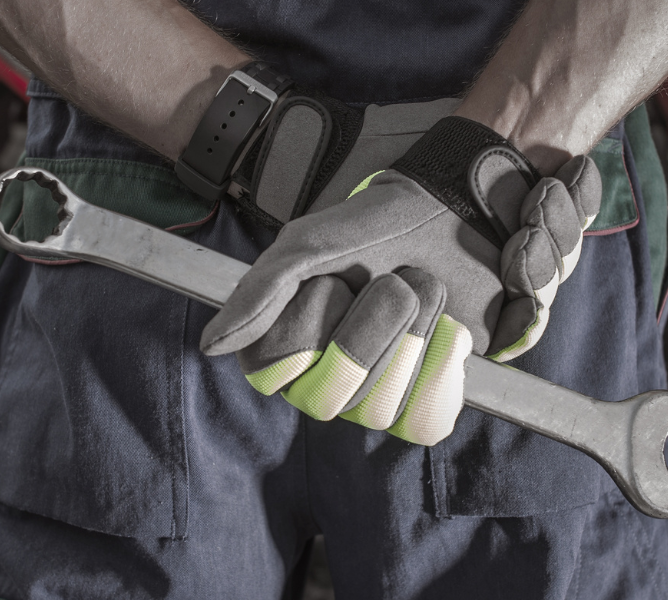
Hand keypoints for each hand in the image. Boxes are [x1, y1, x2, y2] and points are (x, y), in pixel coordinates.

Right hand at [203, 117, 600, 444]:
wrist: (455, 217)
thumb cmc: (377, 228)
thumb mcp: (311, 245)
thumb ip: (259, 291)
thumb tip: (212, 345)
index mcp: (283, 344)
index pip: (273, 374)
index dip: (308, 330)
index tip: (336, 283)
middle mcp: (324, 380)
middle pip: (328, 398)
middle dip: (370, 328)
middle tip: (394, 281)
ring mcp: (374, 396)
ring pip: (377, 410)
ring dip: (412, 336)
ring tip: (423, 292)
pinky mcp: (424, 402)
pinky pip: (423, 420)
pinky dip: (441, 369)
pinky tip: (448, 331)